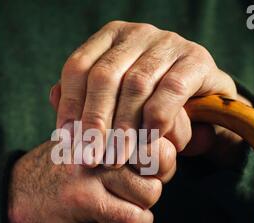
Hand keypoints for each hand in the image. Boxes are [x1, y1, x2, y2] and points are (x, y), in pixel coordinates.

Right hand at [7, 138, 175, 222]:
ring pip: (150, 192)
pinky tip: (118, 220)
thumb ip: (137, 136)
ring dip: (142, 204)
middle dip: (157, 176)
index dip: (163, 152)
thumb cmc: (76, 167)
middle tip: (138, 183)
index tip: (147, 164)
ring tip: (121, 201)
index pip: (159, 127)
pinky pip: (132, 218)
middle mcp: (99, 137)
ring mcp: (90, 168)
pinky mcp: (83, 198)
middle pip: (162, 158)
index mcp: (106, 118)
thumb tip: (175, 144)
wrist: (24, 192)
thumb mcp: (101, 140)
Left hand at [51, 21, 250, 166]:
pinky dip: (157, 117)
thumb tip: (53, 98)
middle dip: (94, 121)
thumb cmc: (148, 101)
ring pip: (136, 83)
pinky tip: (149, 139)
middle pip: (104, 75)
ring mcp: (168, 42)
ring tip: (116, 158)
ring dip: (124, 126)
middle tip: (90, 157)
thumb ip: (85, 97)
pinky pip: (171, 89)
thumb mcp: (114, 98)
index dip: (69, 105)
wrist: (201, 99)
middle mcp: (137, 33)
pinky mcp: (196, 59)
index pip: (78, 67)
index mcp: (110, 38)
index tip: (66, 139)